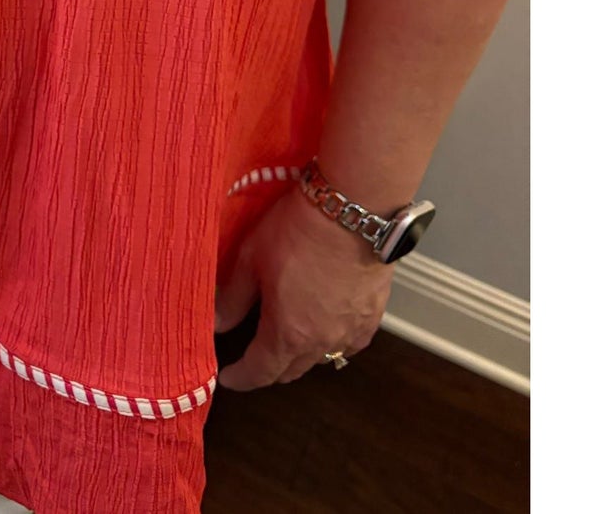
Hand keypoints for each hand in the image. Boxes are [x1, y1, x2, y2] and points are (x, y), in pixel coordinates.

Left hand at [214, 188, 393, 389]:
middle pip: (291, 370)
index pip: (260, 372)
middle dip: (268, 368)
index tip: (229, 378)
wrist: (353, 210)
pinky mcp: (373, 316)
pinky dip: (332, 343)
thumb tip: (216, 323)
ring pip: (320, 359)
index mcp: (288, 333)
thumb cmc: (299, 230)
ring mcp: (351, 331)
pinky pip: (349, 344)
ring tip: (286, 340)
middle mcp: (322, 342)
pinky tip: (325, 327)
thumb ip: (233, 298)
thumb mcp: (252, 258)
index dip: (241, 378)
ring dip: (300, 356)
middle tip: (252, 358)